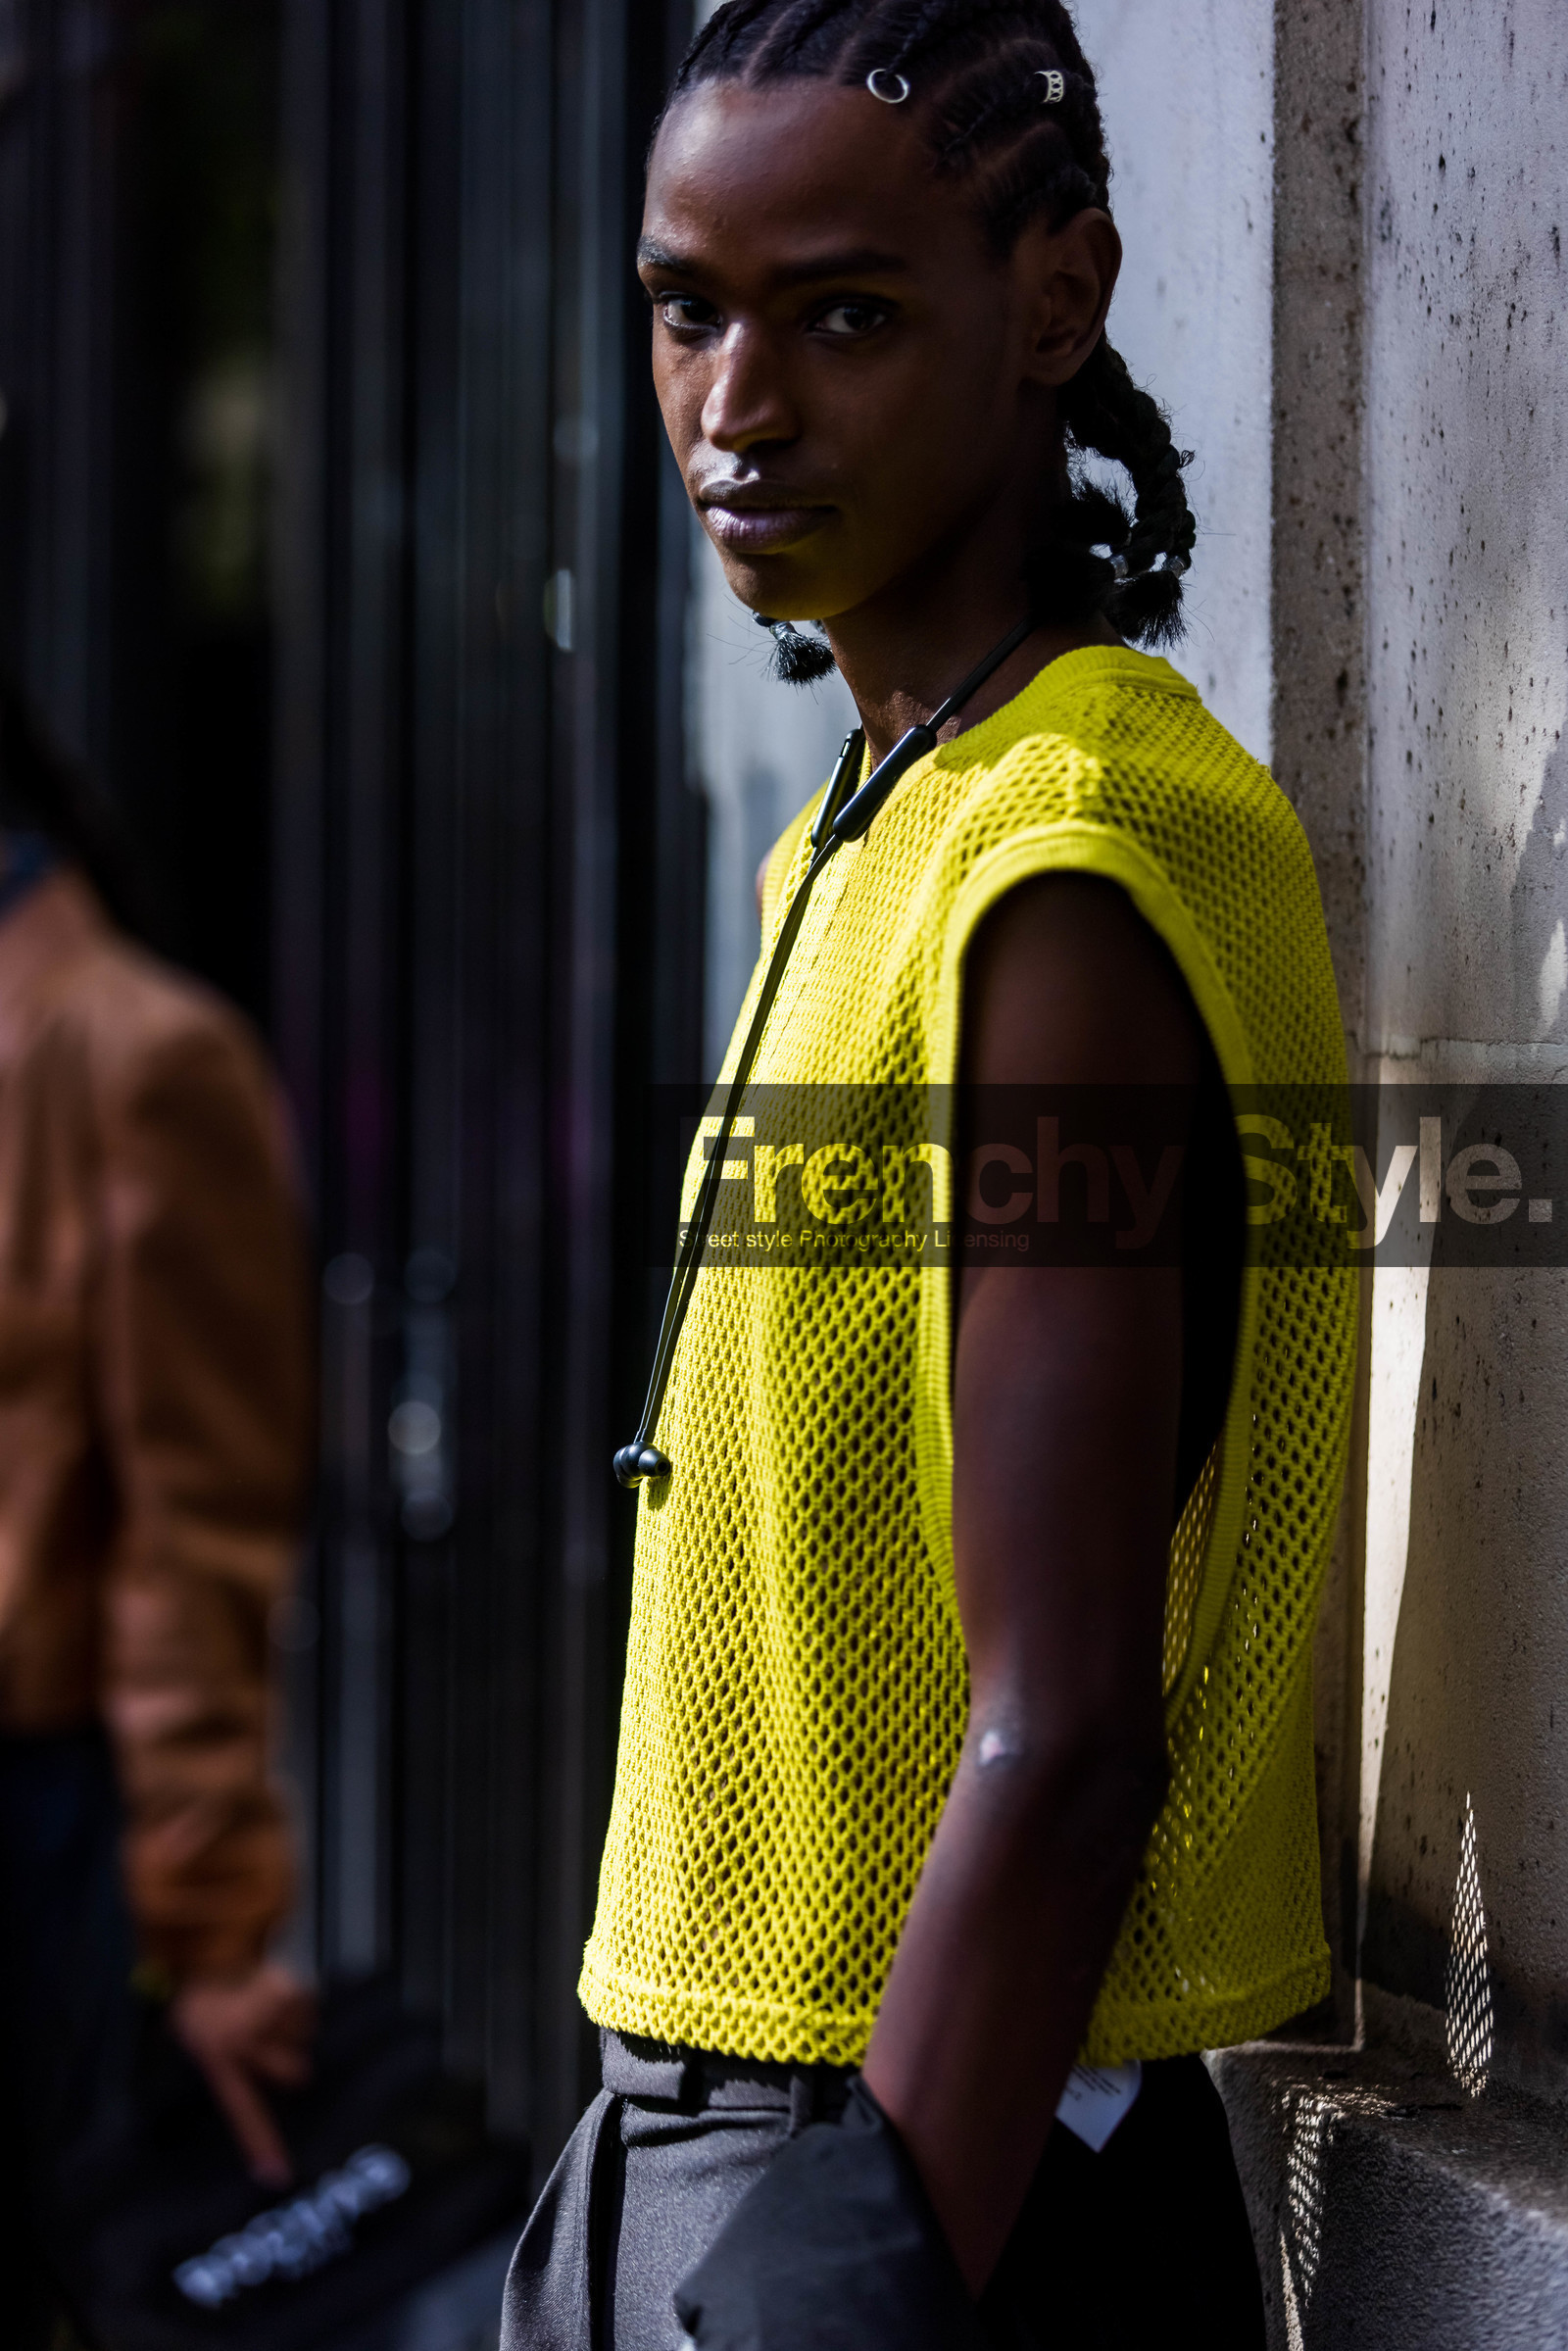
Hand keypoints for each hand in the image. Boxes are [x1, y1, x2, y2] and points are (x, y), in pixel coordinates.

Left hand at [170, 1962, 315, 2187]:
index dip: (262, 2145)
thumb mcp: (203, 2042)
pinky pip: (310, 2004)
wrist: (206, 1952)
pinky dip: (299, 1997)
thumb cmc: (206, 2001)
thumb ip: (234, 2066)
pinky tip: (272, 1986)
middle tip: (268, 2033)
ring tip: (264, 2003)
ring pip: (305, 2033)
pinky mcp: (284, 1989)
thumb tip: (288, 2079)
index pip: (243, 2113)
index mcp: (218, 2062)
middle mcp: (242, 2045)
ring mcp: (264, 2018)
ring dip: (291, 2020)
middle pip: (294, 2071)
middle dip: (290, 2054)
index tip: (278, 2177)